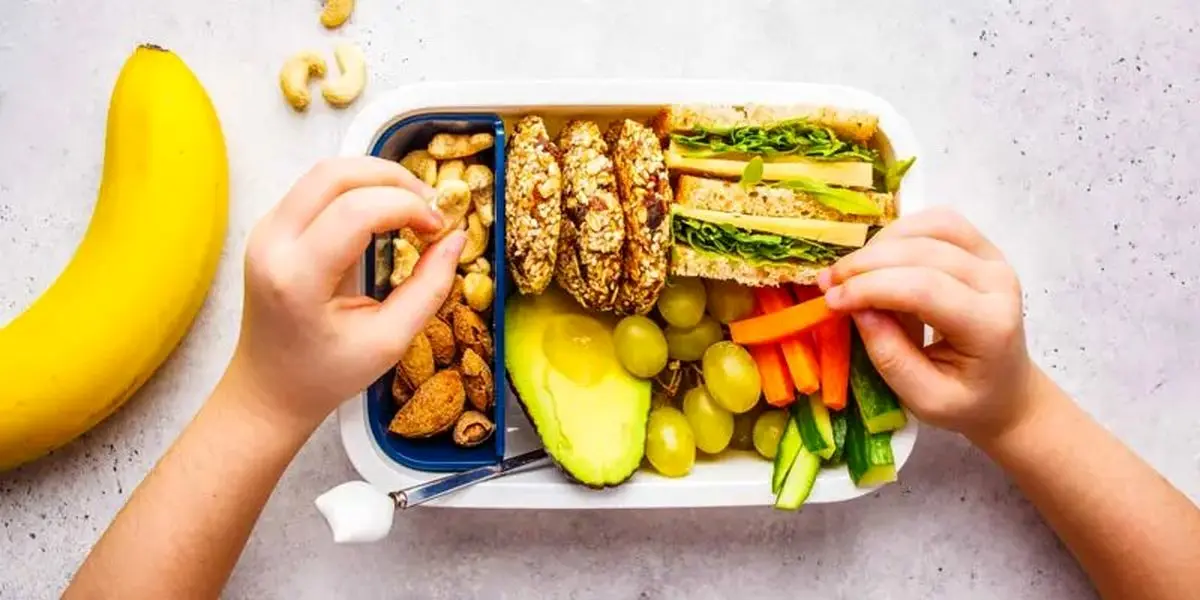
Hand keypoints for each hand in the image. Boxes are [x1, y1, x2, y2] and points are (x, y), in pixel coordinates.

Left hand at [228, 157, 465, 430]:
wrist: (270, 389)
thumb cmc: (327, 374)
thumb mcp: (389, 341)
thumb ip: (429, 288)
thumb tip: (457, 238)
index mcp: (297, 278)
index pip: (356, 211)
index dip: (408, 206)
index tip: (439, 228)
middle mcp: (272, 244)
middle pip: (335, 174)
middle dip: (393, 178)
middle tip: (430, 205)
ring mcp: (265, 231)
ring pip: (324, 172)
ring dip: (375, 178)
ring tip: (411, 206)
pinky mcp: (270, 228)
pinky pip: (316, 188)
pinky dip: (357, 189)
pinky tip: (383, 213)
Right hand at [818, 208, 1034, 440]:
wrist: (1006, 390)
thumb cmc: (965, 400)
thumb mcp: (924, 399)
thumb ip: (890, 358)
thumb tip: (857, 310)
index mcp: (990, 327)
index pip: (924, 289)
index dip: (870, 288)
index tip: (831, 301)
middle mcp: (999, 283)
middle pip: (924, 252)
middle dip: (866, 264)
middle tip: (829, 284)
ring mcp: (995, 259)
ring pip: (932, 226)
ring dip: (881, 243)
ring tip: (851, 272)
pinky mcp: (983, 248)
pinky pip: (938, 222)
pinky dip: (900, 233)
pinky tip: (878, 258)